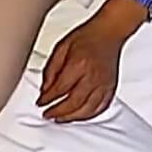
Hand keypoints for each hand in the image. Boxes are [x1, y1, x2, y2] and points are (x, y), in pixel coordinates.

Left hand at [37, 0, 146, 122]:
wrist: (109, 32)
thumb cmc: (86, 37)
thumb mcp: (61, 48)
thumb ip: (51, 69)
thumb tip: (45, 89)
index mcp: (78, 65)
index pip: (59, 89)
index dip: (47, 99)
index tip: (40, 103)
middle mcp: (92, 77)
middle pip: (73, 103)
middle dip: (58, 112)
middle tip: (48, 114)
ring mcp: (104, 84)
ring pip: (87, 109)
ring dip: (72, 117)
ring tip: (60, 119)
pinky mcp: (111, 88)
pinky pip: (100, 108)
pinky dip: (88, 115)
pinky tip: (79, 116)